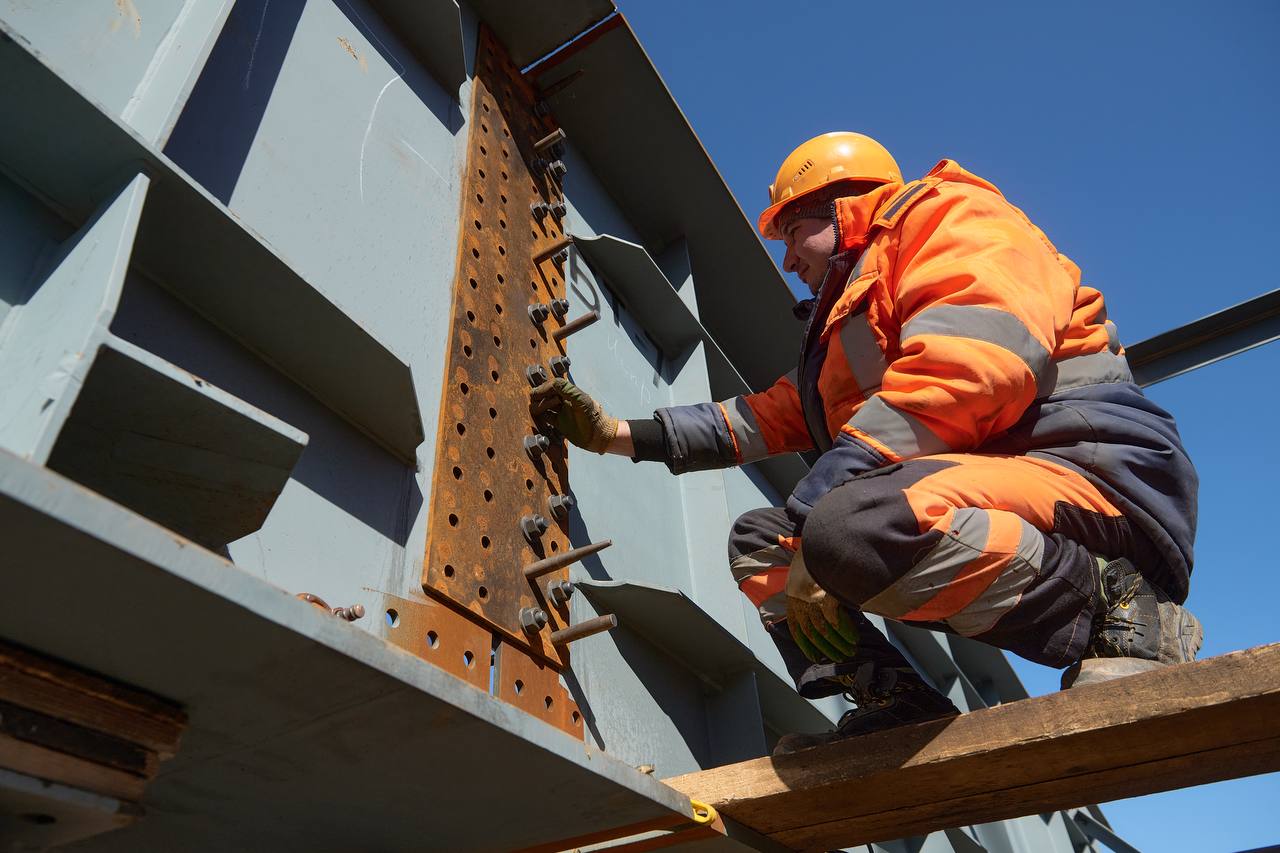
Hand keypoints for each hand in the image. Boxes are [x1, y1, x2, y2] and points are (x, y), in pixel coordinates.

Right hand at [529, 378, 618, 453]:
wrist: (600, 436)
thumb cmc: (593, 417)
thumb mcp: (581, 400)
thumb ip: (568, 389)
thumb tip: (553, 382)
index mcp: (570, 393)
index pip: (553, 385)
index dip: (543, 388)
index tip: (536, 394)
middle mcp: (565, 401)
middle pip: (546, 394)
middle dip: (540, 396)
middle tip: (536, 401)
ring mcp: (562, 412)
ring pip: (544, 406)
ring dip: (540, 406)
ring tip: (542, 411)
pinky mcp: (560, 424)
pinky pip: (546, 417)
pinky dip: (540, 416)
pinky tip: (539, 417)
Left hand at [785, 548, 859, 662]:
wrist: (821, 540)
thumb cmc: (815, 556)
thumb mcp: (805, 574)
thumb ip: (808, 592)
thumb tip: (821, 609)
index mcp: (793, 596)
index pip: (796, 628)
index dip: (805, 645)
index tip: (813, 657)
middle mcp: (800, 601)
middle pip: (811, 633)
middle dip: (826, 648)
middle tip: (838, 657)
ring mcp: (812, 599)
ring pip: (824, 630)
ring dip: (838, 643)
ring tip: (849, 650)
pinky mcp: (825, 596)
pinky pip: (836, 620)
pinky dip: (846, 631)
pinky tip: (854, 638)